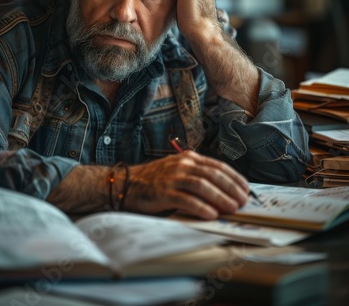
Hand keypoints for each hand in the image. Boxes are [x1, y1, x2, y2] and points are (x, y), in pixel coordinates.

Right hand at [125, 151, 249, 219]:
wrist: (128, 183)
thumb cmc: (156, 180)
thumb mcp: (179, 171)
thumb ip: (198, 177)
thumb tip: (225, 192)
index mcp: (189, 158)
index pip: (218, 166)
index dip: (234, 178)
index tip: (246, 189)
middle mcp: (182, 165)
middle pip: (213, 175)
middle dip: (231, 188)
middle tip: (243, 201)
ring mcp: (172, 177)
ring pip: (202, 185)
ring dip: (220, 197)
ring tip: (232, 208)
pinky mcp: (163, 192)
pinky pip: (185, 199)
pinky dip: (200, 207)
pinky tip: (211, 215)